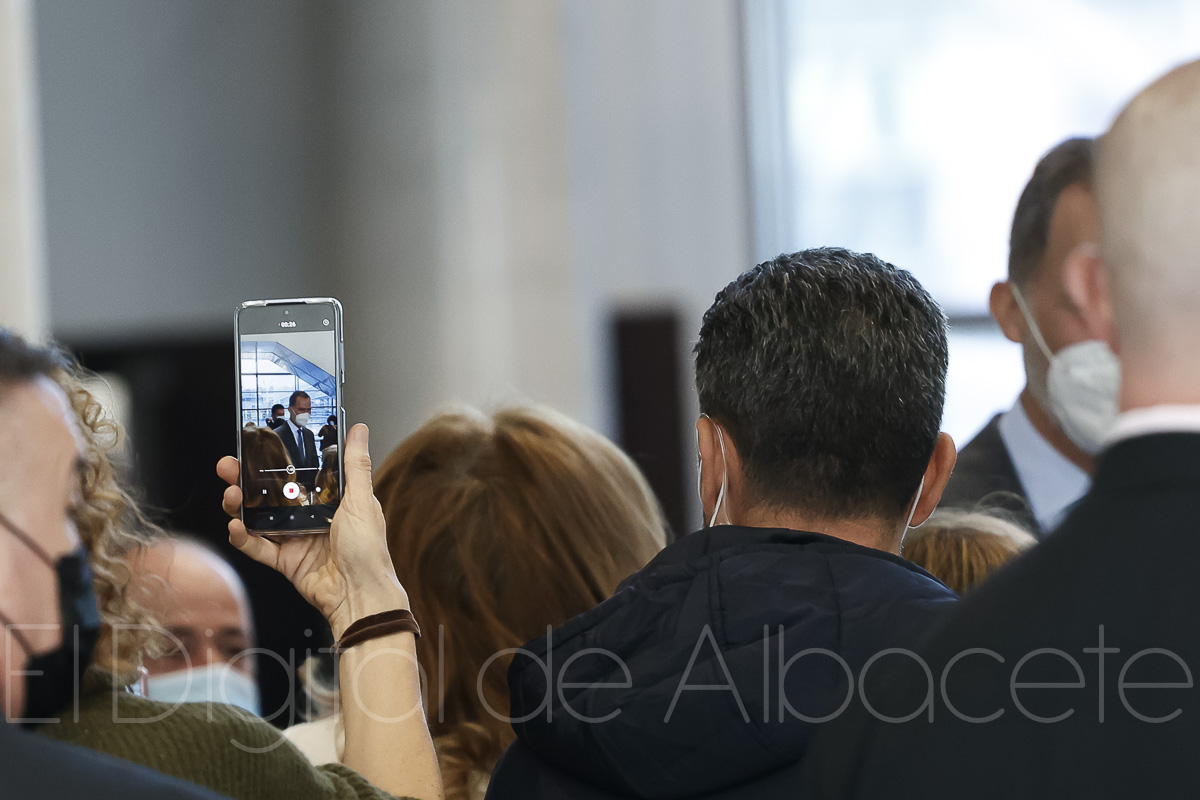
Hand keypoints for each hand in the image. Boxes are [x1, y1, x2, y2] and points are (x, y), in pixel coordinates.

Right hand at [217, 423, 406, 637]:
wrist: (361, 596)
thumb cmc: (369, 551)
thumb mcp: (362, 501)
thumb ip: (355, 465)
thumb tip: (358, 429)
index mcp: (330, 500)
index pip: (296, 473)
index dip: (275, 460)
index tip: (254, 445)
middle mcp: (311, 516)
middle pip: (271, 493)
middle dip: (246, 479)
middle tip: (229, 466)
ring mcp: (295, 539)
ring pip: (259, 517)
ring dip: (241, 505)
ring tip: (231, 494)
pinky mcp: (285, 561)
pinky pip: (258, 547)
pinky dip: (244, 537)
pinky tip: (235, 526)